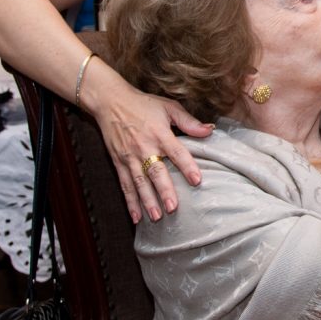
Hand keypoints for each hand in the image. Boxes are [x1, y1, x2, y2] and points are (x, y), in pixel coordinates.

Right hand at [92, 84, 210, 222]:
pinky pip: (125, 185)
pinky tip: (136, 217)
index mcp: (159, 133)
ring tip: (156, 217)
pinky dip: (130, 202)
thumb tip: (210, 130)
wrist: (110, 102)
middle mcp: (144, 147)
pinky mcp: (118, 163)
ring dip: (147, 201)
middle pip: (155, 171)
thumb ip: (189, 121)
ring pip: (139, 182)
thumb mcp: (168, 107)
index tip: (197, 180)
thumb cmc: (143, 104)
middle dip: (164, 191)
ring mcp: (129, 157)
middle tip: (173, 208)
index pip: (176, 152)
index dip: (187, 166)